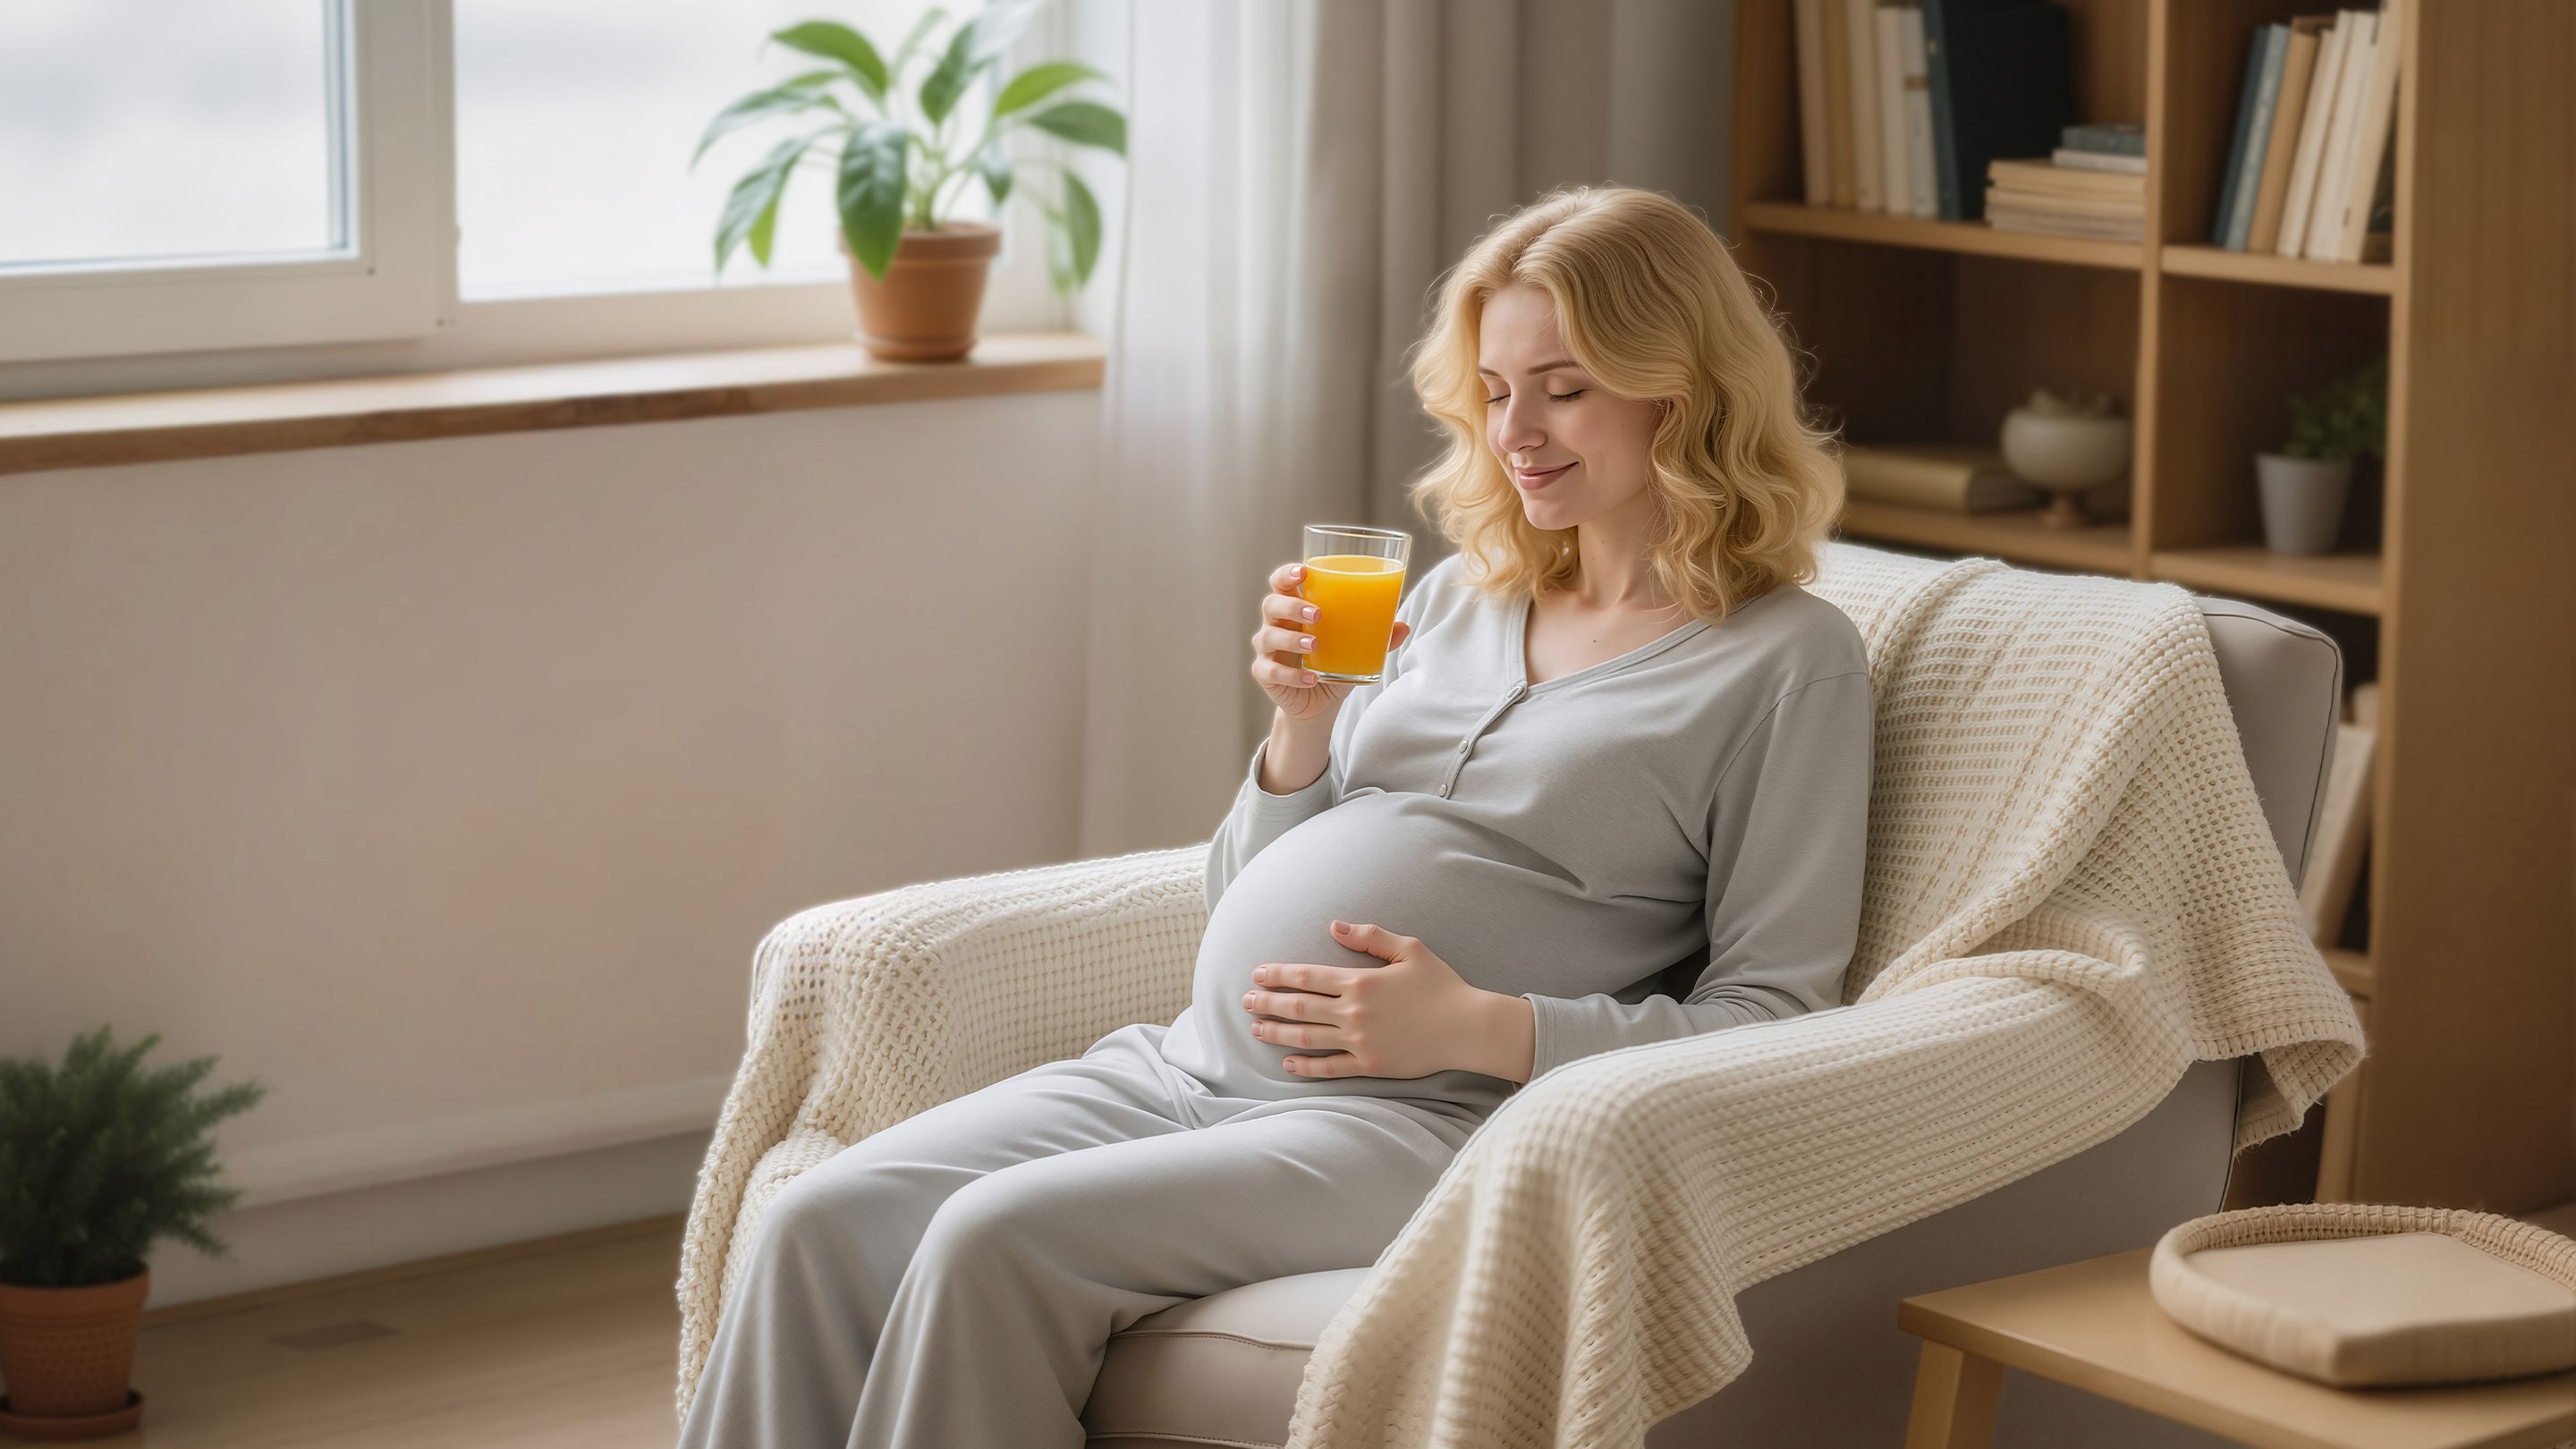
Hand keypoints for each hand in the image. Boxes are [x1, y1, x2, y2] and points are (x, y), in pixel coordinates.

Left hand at [1239, 920, 1480, 1078]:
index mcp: (1360, 981)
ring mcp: (1360, 1040)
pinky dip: (1306, 1066)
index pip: (1307, 976)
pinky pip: (1330, 1067)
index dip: (1278, 975)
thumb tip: (1334, 926)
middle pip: (1299, 1007)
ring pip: (1308, 1037)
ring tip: (1256, 1029)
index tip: (1257, 975)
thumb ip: (1370, 936)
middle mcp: (1354, 1011)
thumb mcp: (1410, 949)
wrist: (1466, 1027)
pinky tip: (1288, 1064)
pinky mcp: (1370, 1064)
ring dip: (1277, 1033)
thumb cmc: (1441, 985)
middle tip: (1245, 1002)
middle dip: (1268, 1003)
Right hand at [1251, 561, 1412, 725]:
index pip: (1281, 583)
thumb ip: (1377, 637)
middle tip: (1317, 614)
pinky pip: (1270, 671)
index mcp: (1295, 609)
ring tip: (1314, 645)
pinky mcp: (1265, 675)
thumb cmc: (1333, 664)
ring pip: (1267, 636)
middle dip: (1291, 606)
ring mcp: (1268, 650)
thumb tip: (1403, 627)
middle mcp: (1276, 625)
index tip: (1303, 571)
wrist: (1319, 704)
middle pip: (1271, 604)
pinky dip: (1291, 675)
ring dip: (1291, 639)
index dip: (1286, 574)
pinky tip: (1310, 678)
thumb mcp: (1356, 648)